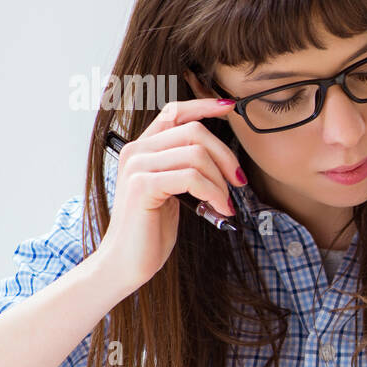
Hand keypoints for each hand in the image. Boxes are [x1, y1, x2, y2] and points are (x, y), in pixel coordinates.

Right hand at [95, 98, 246, 296]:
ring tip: (225, 203)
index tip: (230, 107)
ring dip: (221, 181)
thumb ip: (186, 167)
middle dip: (225, 155)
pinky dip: (213, 193)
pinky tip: (219, 210)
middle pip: (194, 131)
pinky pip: (191, 177)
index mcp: (143, 148)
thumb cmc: (152, 228)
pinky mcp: (143, 186)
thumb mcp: (173, 190)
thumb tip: (220, 155)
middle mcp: (137, 151)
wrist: (127, 261)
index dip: (203, 105)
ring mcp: (138, 166)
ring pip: (196, 155)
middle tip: (239, 181)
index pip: (174, 111)